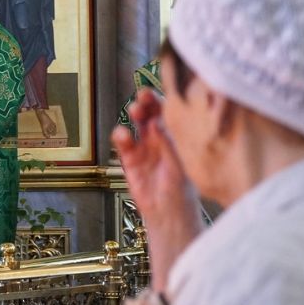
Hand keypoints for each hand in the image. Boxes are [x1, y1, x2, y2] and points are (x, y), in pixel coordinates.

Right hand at [110, 88, 203, 292]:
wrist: (169, 214)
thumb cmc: (182, 190)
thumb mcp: (180, 163)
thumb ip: (169, 143)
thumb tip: (158, 122)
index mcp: (178, 137)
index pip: (170, 112)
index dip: (164, 99)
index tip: (160, 90)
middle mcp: (160, 139)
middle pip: (151, 113)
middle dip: (146, 102)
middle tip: (143, 96)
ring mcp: (144, 148)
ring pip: (136, 124)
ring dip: (135, 115)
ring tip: (135, 111)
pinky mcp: (130, 160)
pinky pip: (124, 143)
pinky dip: (121, 136)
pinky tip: (123, 134)